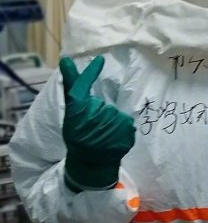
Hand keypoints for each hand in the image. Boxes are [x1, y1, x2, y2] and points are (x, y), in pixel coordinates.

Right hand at [60, 55, 135, 191]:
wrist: (90, 163)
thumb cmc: (78, 136)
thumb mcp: (71, 112)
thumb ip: (72, 85)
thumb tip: (66, 59)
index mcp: (77, 109)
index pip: (82, 86)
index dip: (91, 72)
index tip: (100, 59)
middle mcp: (94, 114)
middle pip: (104, 103)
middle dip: (100, 111)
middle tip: (92, 126)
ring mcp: (111, 123)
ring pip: (115, 113)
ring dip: (111, 121)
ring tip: (102, 134)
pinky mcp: (126, 130)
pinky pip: (126, 122)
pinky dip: (121, 128)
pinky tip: (112, 138)